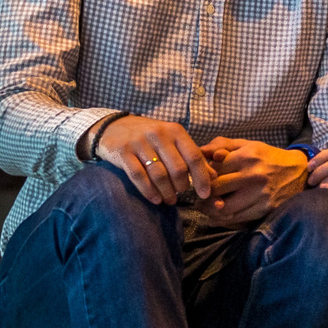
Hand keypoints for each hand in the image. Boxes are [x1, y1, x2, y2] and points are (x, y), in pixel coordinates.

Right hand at [95, 115, 215, 205]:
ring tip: (169, 200)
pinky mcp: (123, 153)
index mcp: (175, 131)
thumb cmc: (149, 137)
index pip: (194, 156)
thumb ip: (191, 156)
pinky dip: (149, 191)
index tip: (206, 194)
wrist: (113, 127)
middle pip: (178, 169)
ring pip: (159, 175)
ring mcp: (140, 143)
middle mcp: (159, 135)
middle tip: (180, 195)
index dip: (202, 178)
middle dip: (182, 187)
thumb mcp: (172, 140)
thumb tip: (214, 176)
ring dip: (166, 192)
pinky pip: (139, 176)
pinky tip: (155, 199)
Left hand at [201, 138, 308, 225]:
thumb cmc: (269, 158)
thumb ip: (223, 144)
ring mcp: (259, 194)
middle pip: (215, 189)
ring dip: (210, 209)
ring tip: (205, 207)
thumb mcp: (249, 145)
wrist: (300, 173)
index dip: (201, 176)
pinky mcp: (264, 208)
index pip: (213, 169)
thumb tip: (201, 150)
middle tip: (198, 196)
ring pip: (223, 207)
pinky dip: (222, 219)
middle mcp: (252, 175)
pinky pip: (236, 218)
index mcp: (246, 157)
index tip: (197, 180)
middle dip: (203, 193)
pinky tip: (218, 215)